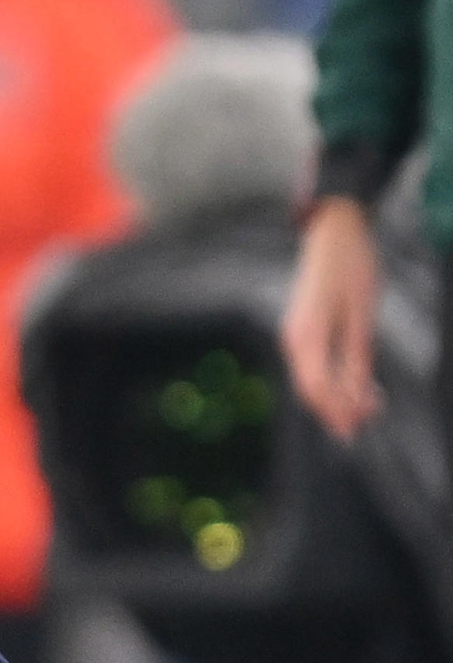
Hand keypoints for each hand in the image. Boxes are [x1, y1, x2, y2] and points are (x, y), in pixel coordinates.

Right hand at [281, 196, 383, 440]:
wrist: (333, 231)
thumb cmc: (352, 265)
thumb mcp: (363, 315)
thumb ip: (359, 358)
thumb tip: (360, 397)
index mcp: (307, 336)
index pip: (317, 387)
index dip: (335, 412)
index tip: (353, 431)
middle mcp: (293, 340)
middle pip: (311, 388)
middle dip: (336, 408)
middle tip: (365, 421)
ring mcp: (294, 335)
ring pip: (311, 379)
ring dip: (336, 395)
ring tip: (367, 403)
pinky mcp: (301, 330)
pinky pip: (312, 364)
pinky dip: (331, 378)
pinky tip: (353, 381)